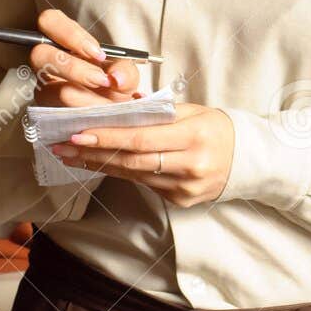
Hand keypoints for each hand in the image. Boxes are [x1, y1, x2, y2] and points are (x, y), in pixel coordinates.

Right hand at [30, 7, 140, 106]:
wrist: (115, 115)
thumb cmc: (114, 88)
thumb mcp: (126, 75)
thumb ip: (125, 70)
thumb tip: (116, 77)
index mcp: (63, 43)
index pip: (49, 21)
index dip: (70, 34)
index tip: (98, 53)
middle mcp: (47, 64)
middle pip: (39, 54)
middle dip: (73, 68)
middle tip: (100, 80)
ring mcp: (43, 89)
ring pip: (48, 89)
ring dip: (82, 97)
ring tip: (106, 103)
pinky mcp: (46, 112)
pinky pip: (57, 113)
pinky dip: (84, 114)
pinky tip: (99, 114)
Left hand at [51, 104, 234, 207]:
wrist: (247, 159)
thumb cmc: (215, 128)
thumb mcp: (192, 112)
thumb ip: (155, 113)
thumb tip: (114, 109)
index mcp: (194, 136)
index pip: (141, 138)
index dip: (107, 137)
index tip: (78, 133)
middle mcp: (190, 165)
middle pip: (132, 160)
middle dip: (94, 153)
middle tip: (63, 146)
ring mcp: (185, 188)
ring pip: (134, 175)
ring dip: (100, 164)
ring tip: (72, 155)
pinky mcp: (180, 201)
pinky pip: (144, 184)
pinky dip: (121, 172)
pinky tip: (100, 164)